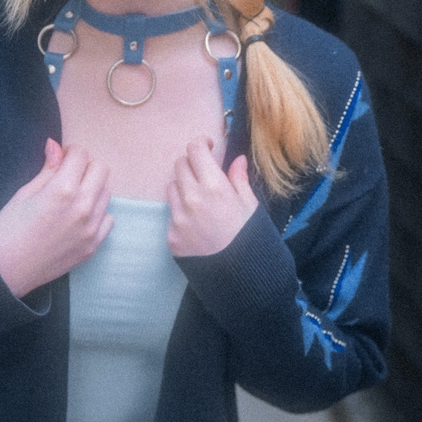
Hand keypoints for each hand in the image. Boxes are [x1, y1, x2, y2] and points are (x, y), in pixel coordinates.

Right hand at [0, 139, 112, 298]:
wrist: (6, 270)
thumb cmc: (9, 229)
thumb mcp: (24, 193)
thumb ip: (47, 169)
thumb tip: (55, 145)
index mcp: (63, 190)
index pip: (81, 155)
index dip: (70, 152)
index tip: (61, 159)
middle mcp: (83, 207)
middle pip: (101, 170)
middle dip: (85, 167)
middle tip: (68, 176)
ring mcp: (91, 228)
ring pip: (106, 193)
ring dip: (92, 189)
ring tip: (71, 198)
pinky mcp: (93, 245)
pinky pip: (108, 218)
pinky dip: (97, 214)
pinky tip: (78, 218)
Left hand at [167, 139, 258, 256]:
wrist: (240, 277)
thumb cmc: (250, 239)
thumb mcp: (250, 206)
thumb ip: (239, 179)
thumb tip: (237, 159)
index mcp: (214, 187)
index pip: (195, 150)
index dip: (201, 144)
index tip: (208, 146)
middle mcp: (192, 199)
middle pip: (180, 165)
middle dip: (192, 163)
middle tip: (205, 172)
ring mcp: (178, 218)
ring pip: (172, 187)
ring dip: (184, 186)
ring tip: (201, 199)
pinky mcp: (171, 236)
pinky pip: (171, 213)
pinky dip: (181, 211)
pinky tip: (197, 222)